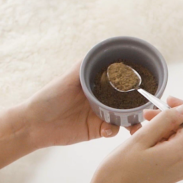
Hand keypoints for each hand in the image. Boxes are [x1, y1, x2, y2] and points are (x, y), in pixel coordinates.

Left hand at [24, 62, 140, 148]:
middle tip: (148, 109)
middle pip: (128, 100)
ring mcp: (102, 114)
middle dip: (139, 105)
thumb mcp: (66, 79)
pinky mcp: (99, 130)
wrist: (35, 125)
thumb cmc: (48, 98)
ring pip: (126, 117)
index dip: (133, 82)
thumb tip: (100, 51)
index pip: (120, 81)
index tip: (146, 83)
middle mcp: (102, 98)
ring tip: (134, 125)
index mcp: (97, 84)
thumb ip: (83, 67)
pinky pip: (114, 130)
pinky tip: (106, 131)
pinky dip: (114, 131)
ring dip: (133, 121)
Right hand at [76, 96, 182, 182]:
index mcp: (181, 153)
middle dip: (171, 118)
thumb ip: (165, 121)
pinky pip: (175, 151)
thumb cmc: (119, 172)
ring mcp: (181, 170)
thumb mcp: (140, 139)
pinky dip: (163, 141)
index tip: (166, 101)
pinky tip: (145, 141)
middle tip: (146, 115)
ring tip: (142, 127)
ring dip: (165, 129)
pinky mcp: (173, 174)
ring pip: (181, 140)